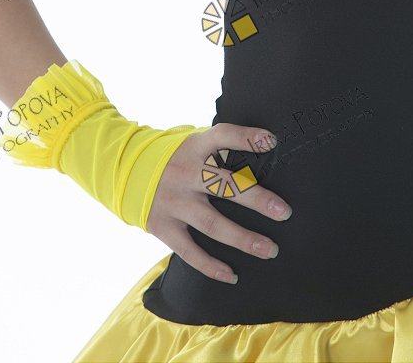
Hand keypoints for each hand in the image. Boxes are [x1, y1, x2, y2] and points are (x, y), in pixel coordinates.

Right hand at [146, 122, 291, 282]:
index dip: (247, 138)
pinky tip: (231, 275)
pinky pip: (189, 251)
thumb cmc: (175, 157)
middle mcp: (185, 173)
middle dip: (257, 200)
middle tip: (284, 212)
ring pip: (212, 223)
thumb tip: (263, 147)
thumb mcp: (193, 142)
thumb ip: (220, 147)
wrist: (127, 170)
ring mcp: (174, 202)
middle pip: (225, 186)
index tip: (272, 142)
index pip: (223, 136)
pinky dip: (210, 265)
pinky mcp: (163, 226)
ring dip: (242, 238)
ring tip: (269, 249)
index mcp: (195, 147)